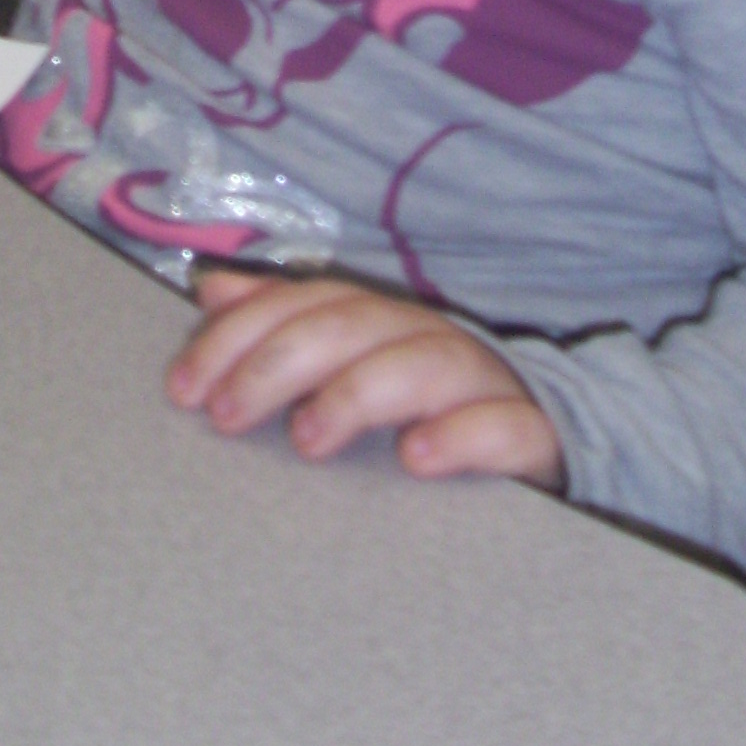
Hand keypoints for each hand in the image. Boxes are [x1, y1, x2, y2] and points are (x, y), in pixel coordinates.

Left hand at [166, 268, 563, 485]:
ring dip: (361, 393)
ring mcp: (489, 384)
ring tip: (309, 436)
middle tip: (225, 416)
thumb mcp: (354, 362)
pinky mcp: (537, 435)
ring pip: (426, 364)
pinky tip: (419, 457)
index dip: (241, 336)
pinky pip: (508, 428)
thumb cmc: (438, 405)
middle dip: (280, 364)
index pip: (308, 305)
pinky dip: (464, 435)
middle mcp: (432, 340)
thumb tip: (211, 289)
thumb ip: (286, 326)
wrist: (560, 439)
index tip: (184, 387)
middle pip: (354, 328)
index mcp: (386, 322)